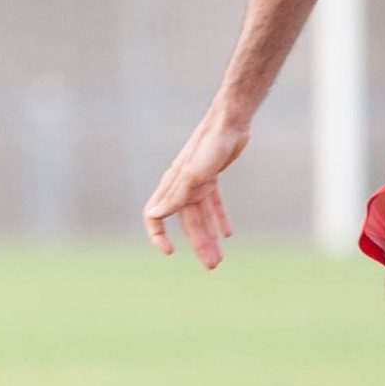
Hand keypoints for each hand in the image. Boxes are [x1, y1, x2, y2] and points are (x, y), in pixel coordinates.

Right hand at [143, 112, 251, 266]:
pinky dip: (219, 219)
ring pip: (202, 216)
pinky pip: (214, 204)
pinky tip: (227, 234)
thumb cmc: (210, 143)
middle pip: (187, 222)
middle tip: (212, 265)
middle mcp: (182, 186)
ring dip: (210, 236)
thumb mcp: (194, 173)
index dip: (158, 235)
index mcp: (173, 185)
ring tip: (219, 257)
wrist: (230, 119)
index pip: (155, 215)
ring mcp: (197, 181)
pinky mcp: (212, 176)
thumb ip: (175, 195)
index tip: (170, 252)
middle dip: (198, 244)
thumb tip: (154, 215)